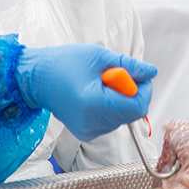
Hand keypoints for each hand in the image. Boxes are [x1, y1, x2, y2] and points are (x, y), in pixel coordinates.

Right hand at [15, 43, 156, 141]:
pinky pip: (111, 121)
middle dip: (131, 92)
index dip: (143, 90)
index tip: (136, 75)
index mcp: (95, 104)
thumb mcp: (99, 56)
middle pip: (132, 114)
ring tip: (99, 83)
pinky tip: (94, 94)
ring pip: (123, 117)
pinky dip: (110, 106)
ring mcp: (89, 131)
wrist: (36, 77)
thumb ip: (128, 66)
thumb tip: (151, 72)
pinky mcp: (86, 132)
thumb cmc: (64, 62)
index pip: (137, 107)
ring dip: (120, 99)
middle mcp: (93, 124)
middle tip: (113, 74)